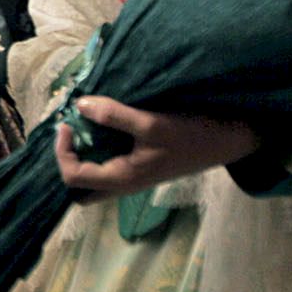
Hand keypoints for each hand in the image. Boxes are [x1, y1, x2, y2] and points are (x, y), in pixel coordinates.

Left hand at [53, 97, 258, 201]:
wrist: (229, 139)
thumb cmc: (193, 134)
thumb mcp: (153, 123)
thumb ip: (115, 116)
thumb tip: (80, 105)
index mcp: (123, 179)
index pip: (73, 178)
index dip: (62, 152)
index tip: (67, 123)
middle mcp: (124, 183)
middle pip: (80, 186)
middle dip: (68, 160)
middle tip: (71, 130)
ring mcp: (134, 175)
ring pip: (95, 175)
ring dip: (84, 152)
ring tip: (83, 123)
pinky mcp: (142, 164)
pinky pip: (110, 162)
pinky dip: (99, 146)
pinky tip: (103, 123)